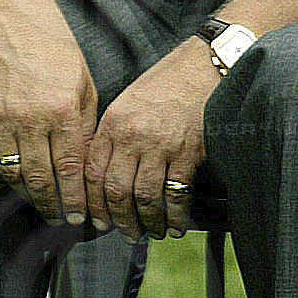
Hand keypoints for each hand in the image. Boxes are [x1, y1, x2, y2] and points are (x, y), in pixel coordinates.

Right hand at [0, 9, 98, 226]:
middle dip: (54, 207)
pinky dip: (6, 175)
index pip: (69, 169)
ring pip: (14, 175)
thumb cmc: (55, 47)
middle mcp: (31, 117)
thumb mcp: (83, 83)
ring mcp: (2, 118)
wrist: (12, 19)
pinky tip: (18, 182)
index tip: (82, 218)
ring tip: (43, 207)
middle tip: (63, 222)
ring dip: (29, 197)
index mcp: (63, 109)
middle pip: (40, 179)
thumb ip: (84, 126)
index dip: (75, 200)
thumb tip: (85, 167)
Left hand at [83, 40, 215, 240]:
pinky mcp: (188, 152)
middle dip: (120, 220)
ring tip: (151, 232)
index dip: (93, 203)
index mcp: (114, 122)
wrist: (205, 64)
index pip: (93, 173)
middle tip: (126, 233)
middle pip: (117, 191)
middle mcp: (133, 136)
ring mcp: (161, 145)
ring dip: (147, 222)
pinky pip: (176, 193)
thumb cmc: (168, 82)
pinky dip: (175, 215)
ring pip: (144, 197)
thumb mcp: (130, 102)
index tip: (97, 219)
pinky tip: (175, 223)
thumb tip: (106, 173)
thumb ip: (115, 135)